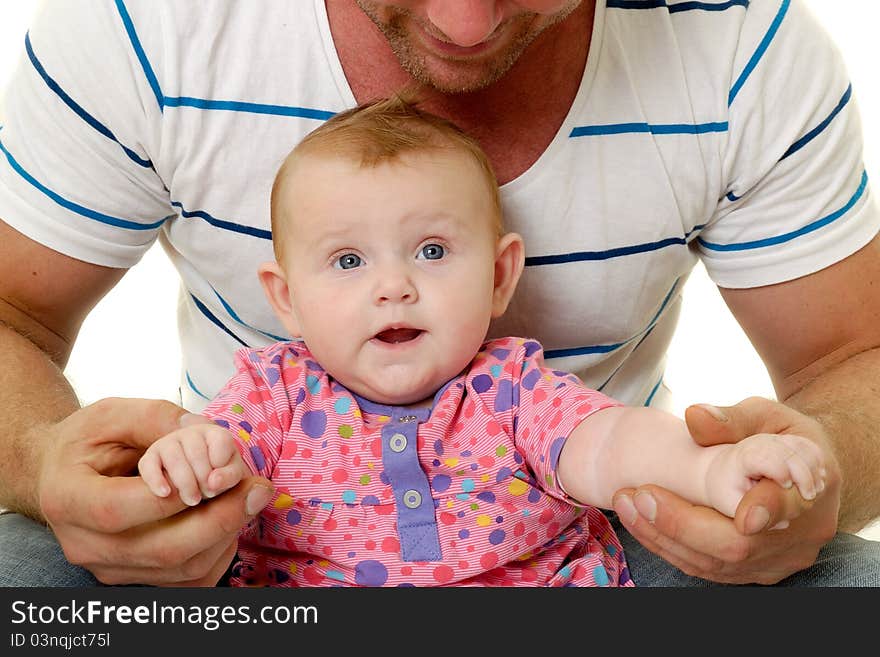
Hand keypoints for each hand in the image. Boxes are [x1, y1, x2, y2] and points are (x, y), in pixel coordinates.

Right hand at [37, 397, 273, 585]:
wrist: (61, 474)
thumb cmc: (87, 440)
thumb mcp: (112, 414)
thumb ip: (155, 418)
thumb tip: (202, 427)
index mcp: (68, 499)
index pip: (119, 511)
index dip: (173, 498)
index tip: (220, 475)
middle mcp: (84, 544)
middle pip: (162, 550)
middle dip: (220, 520)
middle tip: (257, 489)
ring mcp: (109, 568)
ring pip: (180, 571)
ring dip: (225, 536)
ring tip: (248, 499)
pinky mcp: (132, 579)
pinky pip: (187, 581)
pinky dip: (218, 553)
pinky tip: (230, 520)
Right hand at [139, 424, 248, 505]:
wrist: (195, 476)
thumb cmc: (218, 472)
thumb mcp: (232, 473)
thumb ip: (229, 476)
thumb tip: (213, 482)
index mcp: (215, 433)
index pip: (220, 443)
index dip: (221, 467)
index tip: (219, 484)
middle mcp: (191, 432)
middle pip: (196, 454)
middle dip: (203, 478)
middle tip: (207, 495)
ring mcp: (168, 442)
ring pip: (174, 459)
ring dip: (185, 483)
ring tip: (193, 500)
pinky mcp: (150, 456)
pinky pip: (149, 466)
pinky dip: (156, 480)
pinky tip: (165, 494)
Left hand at [611, 397, 839, 583]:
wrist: (801, 466)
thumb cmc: (780, 433)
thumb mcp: (764, 414)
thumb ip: (731, 419)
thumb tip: (694, 416)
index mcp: (813, 487)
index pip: (787, 507)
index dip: (763, 512)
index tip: (738, 513)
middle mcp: (800, 534)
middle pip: (737, 546)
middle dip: (680, 523)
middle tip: (634, 495)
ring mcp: (777, 559)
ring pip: (716, 564)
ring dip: (663, 536)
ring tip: (625, 502)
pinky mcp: (754, 571)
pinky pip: (708, 569)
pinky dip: (669, 546)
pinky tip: (639, 521)